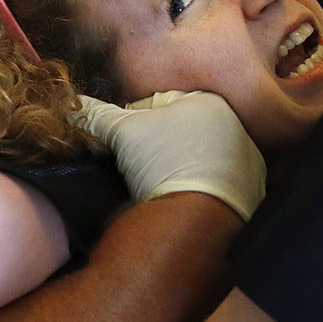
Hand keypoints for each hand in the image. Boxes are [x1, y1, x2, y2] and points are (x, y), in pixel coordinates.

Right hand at [74, 91, 265, 220]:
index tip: (123, 144)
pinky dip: (195, 187)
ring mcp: (245, 161)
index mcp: (209, 101)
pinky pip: (211, 181)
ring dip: (174, 166)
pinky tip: (178, 197)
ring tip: (156, 183)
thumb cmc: (164, 164)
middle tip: (137, 165)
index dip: (131, 123)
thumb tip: (74, 106)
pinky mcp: (248, 192)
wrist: (197, 220)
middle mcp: (235, 126)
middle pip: (177, 130)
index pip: (155, 104)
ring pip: (194, 156)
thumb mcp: (123, 133)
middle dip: (155, 144)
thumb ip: (97, 115)